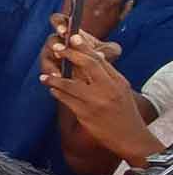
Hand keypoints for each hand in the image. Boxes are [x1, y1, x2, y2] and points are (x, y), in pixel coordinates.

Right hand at [39, 15, 120, 78]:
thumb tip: (100, 55)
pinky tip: (59, 82)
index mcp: (68, 31)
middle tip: (59, 50)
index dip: (59, 24)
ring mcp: (51, 56)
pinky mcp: (49, 70)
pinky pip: (47, 73)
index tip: (65, 31)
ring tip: (58, 73)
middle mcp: (57, 42)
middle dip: (55, 45)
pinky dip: (53, 77)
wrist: (97, 73)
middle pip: (52, 41)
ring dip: (51, 65)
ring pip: (46, 59)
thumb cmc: (101, 55)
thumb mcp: (109, 51)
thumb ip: (108, 50)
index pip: (58, 21)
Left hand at [40, 34, 160, 161]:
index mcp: (117, 81)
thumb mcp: (121, 90)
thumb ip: (108, 74)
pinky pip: (66, 100)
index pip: (98, 59)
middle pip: (87, 65)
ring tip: (44, 76)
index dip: (83, 47)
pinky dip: (57, 93)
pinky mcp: (85, 114)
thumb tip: (94, 55)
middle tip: (55, 47)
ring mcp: (95, 102)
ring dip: (54, 78)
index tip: (72, 37)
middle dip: (69, 54)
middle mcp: (107, 89)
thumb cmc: (124, 111)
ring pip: (70, 84)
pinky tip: (52, 90)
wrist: (130, 137)